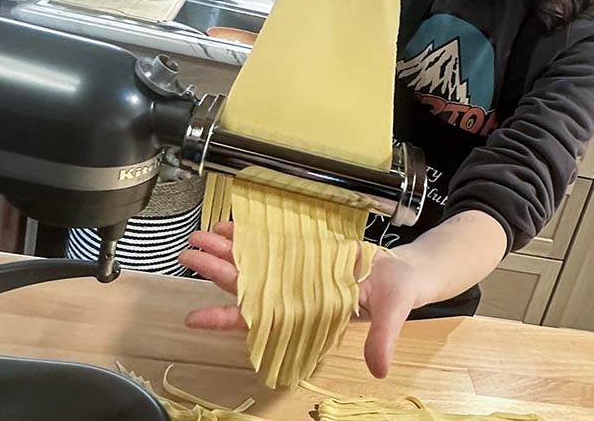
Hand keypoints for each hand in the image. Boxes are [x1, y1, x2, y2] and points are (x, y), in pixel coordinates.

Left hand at [178, 221, 420, 378]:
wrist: (407, 273)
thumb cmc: (397, 294)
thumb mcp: (392, 315)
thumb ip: (382, 340)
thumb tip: (380, 370)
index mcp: (308, 312)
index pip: (260, 319)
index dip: (226, 319)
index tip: (194, 319)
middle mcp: (294, 292)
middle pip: (246, 284)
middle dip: (215, 271)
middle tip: (187, 255)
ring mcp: (295, 270)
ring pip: (252, 262)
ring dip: (225, 249)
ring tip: (199, 236)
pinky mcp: (304, 250)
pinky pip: (268, 242)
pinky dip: (248, 233)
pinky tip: (229, 224)